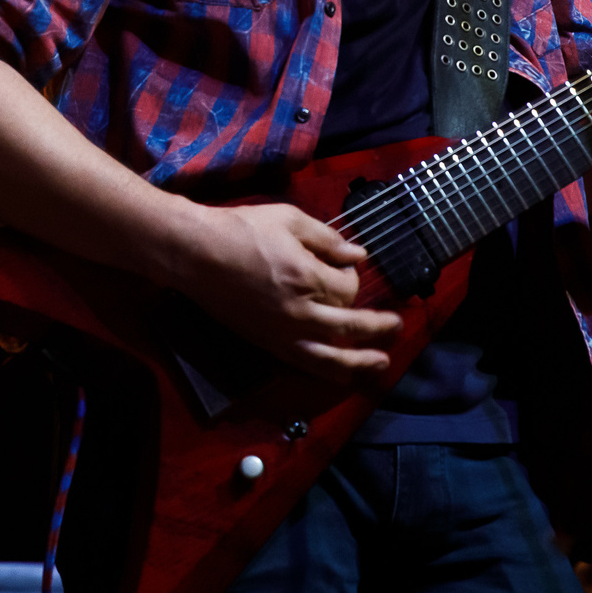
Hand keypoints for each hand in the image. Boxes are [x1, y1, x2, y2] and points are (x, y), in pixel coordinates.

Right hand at [170, 200, 403, 381]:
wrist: (195, 253)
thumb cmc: (241, 229)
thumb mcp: (289, 219)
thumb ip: (328, 239)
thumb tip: (359, 255)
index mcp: (306, 276)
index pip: (348, 288)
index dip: (352, 277)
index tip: (344, 266)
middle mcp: (299, 311)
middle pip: (349, 326)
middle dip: (377, 327)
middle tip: (396, 325)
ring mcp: (283, 332)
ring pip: (331, 358)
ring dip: (361, 362)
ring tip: (382, 363)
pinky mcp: (267, 343)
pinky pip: (306, 364)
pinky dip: (329, 372)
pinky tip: (343, 373)